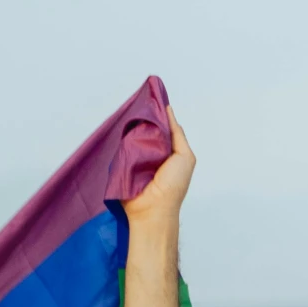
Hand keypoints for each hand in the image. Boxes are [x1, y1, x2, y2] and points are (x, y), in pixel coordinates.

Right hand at [124, 106, 195, 225]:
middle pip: (146, 129)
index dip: (157, 114)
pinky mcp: (123, 163)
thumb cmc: (173, 186)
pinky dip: (124, 139)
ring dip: (133, 128)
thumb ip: (178, 134)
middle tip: (141, 103)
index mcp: (168, 151)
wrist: (153, 210)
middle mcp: (152, 152)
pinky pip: (122, 146)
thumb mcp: (184, 156)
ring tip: (132, 113)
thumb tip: (168, 111)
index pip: (161, 127)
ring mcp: (136, 158)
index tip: (152, 96)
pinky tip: (124, 129)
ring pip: (133, 135)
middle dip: (144, 118)